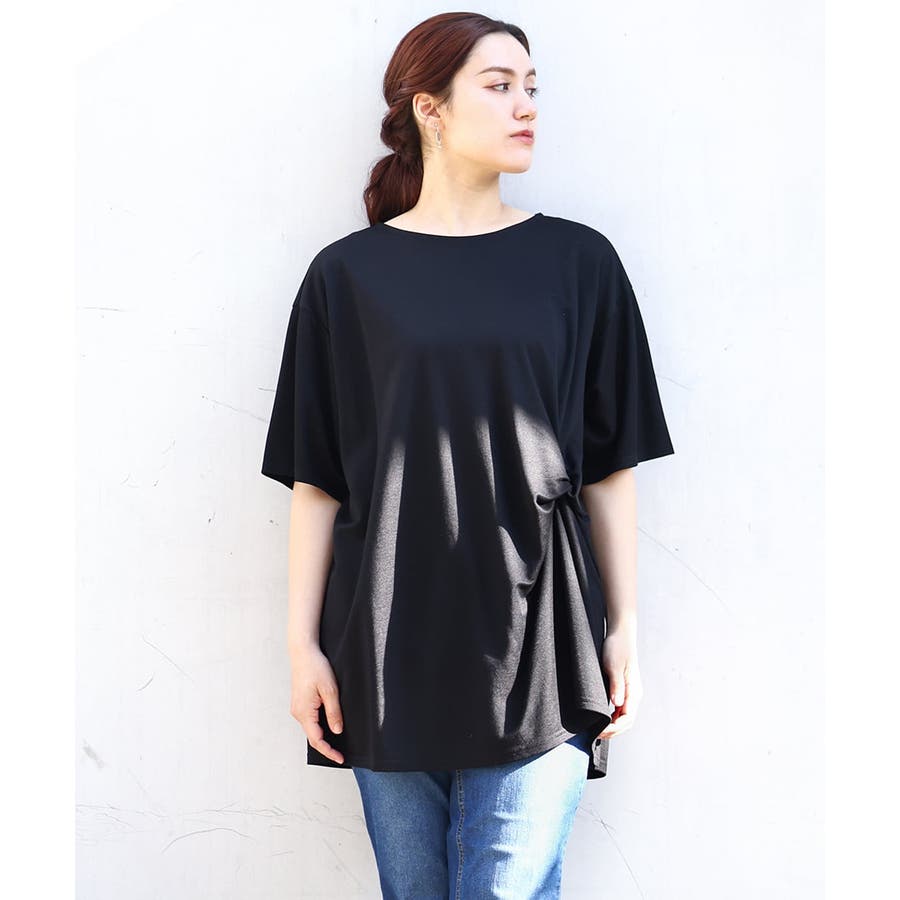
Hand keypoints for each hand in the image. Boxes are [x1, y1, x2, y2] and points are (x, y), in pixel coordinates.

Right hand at [289, 645, 345, 763]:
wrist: (303, 652)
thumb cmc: (315, 667)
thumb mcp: (330, 690)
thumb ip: (334, 712)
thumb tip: (337, 731)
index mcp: (304, 712)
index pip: (316, 740)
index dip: (329, 751)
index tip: (340, 758)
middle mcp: (298, 713)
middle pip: (313, 737)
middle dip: (327, 747)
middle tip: (341, 753)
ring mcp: (297, 708)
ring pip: (311, 728)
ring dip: (323, 736)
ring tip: (338, 742)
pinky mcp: (300, 702)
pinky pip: (310, 720)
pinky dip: (319, 726)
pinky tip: (329, 726)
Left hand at [596, 629, 642, 739]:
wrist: (620, 634)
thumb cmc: (617, 647)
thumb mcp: (614, 666)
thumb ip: (616, 685)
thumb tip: (617, 704)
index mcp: (634, 691)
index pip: (627, 718)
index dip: (613, 728)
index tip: (599, 731)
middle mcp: (634, 694)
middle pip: (627, 721)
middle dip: (613, 731)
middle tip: (596, 734)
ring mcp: (630, 692)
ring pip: (624, 717)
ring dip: (613, 726)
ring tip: (598, 729)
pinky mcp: (624, 689)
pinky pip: (621, 709)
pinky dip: (613, 718)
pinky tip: (603, 718)